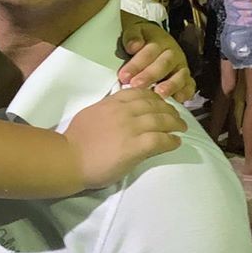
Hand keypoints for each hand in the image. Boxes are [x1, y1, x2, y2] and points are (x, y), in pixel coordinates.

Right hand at [64, 87, 185, 188]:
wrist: (69, 159)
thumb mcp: (89, 115)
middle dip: (169, 109)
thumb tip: (115, 111)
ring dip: (175, 123)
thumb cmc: (74, 142)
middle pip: (154, 105)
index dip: (154, 97)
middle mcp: (123, 111)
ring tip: (182, 128)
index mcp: (110, 103)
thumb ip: (105, 110)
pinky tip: (176, 142)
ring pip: (160, 120)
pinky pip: (160, 140)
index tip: (160, 102)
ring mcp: (130, 128)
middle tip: (177, 116)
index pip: (138, 93)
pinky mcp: (135, 147)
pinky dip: (171, 140)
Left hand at [117, 13, 194, 100]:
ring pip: (180, 76)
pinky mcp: (186, 79)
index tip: (124, 76)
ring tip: (159, 93)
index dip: (136, 65)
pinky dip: (186, 93)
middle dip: (150, 76)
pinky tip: (178, 99)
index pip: (149, 52)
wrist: (154, 39)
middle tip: (137, 85)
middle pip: (164, 65)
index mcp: (160, 42)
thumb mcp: (135, 31)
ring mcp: (181, 67)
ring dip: (170, 85)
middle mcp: (173, 55)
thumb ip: (132, 37)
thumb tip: (133, 45)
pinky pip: (190, 86)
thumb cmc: (142, 39)